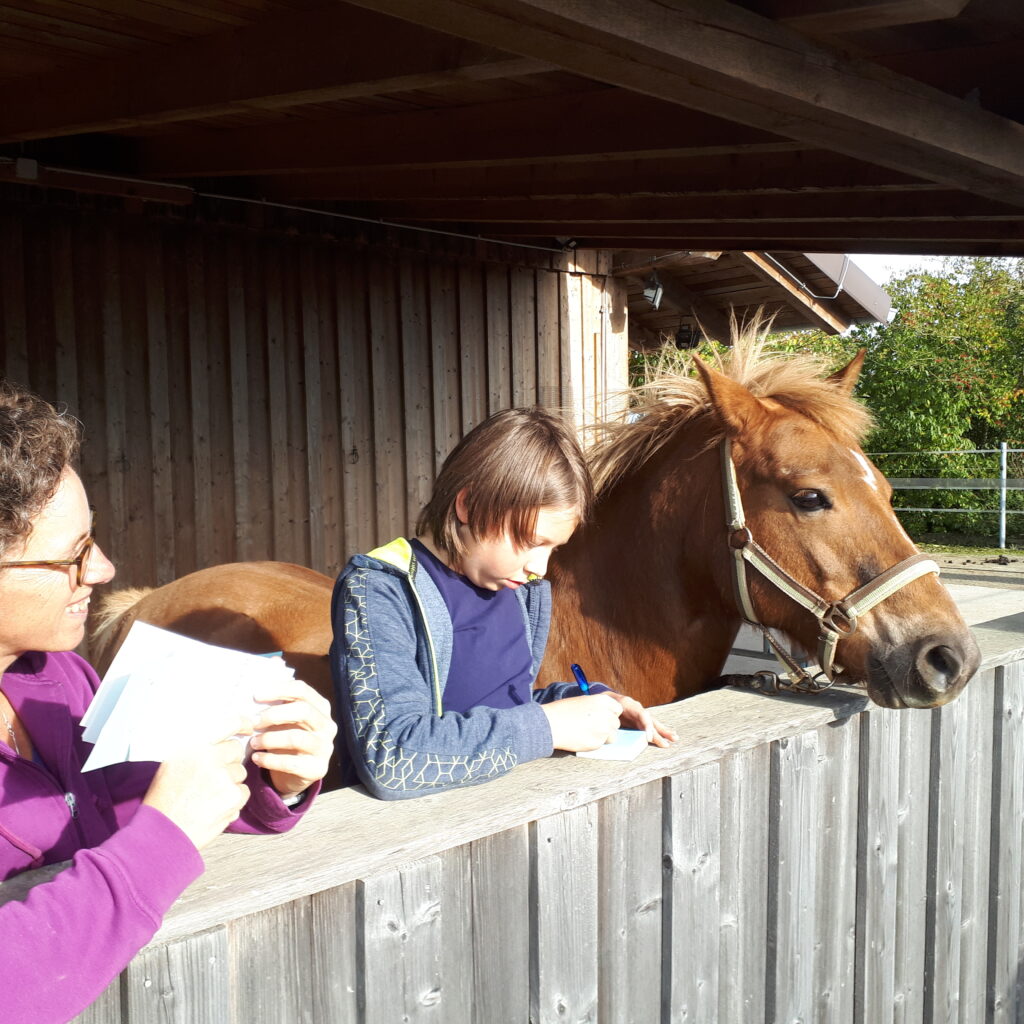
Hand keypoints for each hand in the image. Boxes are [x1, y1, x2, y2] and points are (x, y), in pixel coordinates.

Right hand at [143, 722, 251, 849]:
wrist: (161, 834)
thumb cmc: (164, 801)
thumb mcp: (173, 765)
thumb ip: (197, 752)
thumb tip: (223, 743)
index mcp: (192, 747)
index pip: (227, 724)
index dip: (242, 723)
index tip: (249, 726)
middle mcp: (208, 758)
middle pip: (236, 750)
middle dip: (230, 762)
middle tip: (214, 778)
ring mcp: (222, 777)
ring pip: (240, 773)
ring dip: (230, 783)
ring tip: (208, 798)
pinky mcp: (232, 796)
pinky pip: (244, 792)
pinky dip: (234, 800)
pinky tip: (215, 808)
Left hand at [248, 678, 336, 797]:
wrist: (295, 773)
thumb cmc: (286, 736)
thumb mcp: (284, 715)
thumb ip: (280, 692)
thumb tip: (274, 661)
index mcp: (320, 707)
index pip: (302, 690)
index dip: (278, 689)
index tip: (255, 695)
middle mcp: (327, 725)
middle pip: (302, 710)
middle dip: (273, 714)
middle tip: (252, 722)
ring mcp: (325, 748)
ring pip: (297, 737)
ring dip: (269, 738)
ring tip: (253, 742)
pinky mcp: (317, 769)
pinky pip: (292, 763)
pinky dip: (270, 760)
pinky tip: (257, 758)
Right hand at [542, 693, 621, 751]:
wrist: (550, 724)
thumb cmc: (562, 711)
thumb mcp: (583, 701)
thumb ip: (598, 707)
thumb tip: (607, 716)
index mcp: (603, 700)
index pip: (618, 709)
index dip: (610, 714)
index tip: (602, 716)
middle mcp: (606, 714)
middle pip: (616, 723)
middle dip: (607, 726)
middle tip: (592, 726)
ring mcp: (603, 729)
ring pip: (612, 736)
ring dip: (603, 736)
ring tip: (587, 732)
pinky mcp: (597, 743)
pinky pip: (602, 744)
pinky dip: (594, 743)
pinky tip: (582, 737)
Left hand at [604, 691, 676, 746]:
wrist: (604, 699)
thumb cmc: (603, 704)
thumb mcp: (605, 706)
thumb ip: (609, 715)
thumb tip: (612, 728)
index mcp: (628, 704)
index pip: (642, 715)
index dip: (647, 726)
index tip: (649, 738)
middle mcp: (637, 709)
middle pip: (651, 720)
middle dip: (661, 730)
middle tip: (671, 739)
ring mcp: (639, 714)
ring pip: (653, 723)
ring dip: (663, 731)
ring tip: (674, 738)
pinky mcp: (639, 720)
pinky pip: (650, 726)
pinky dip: (659, 732)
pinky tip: (667, 737)